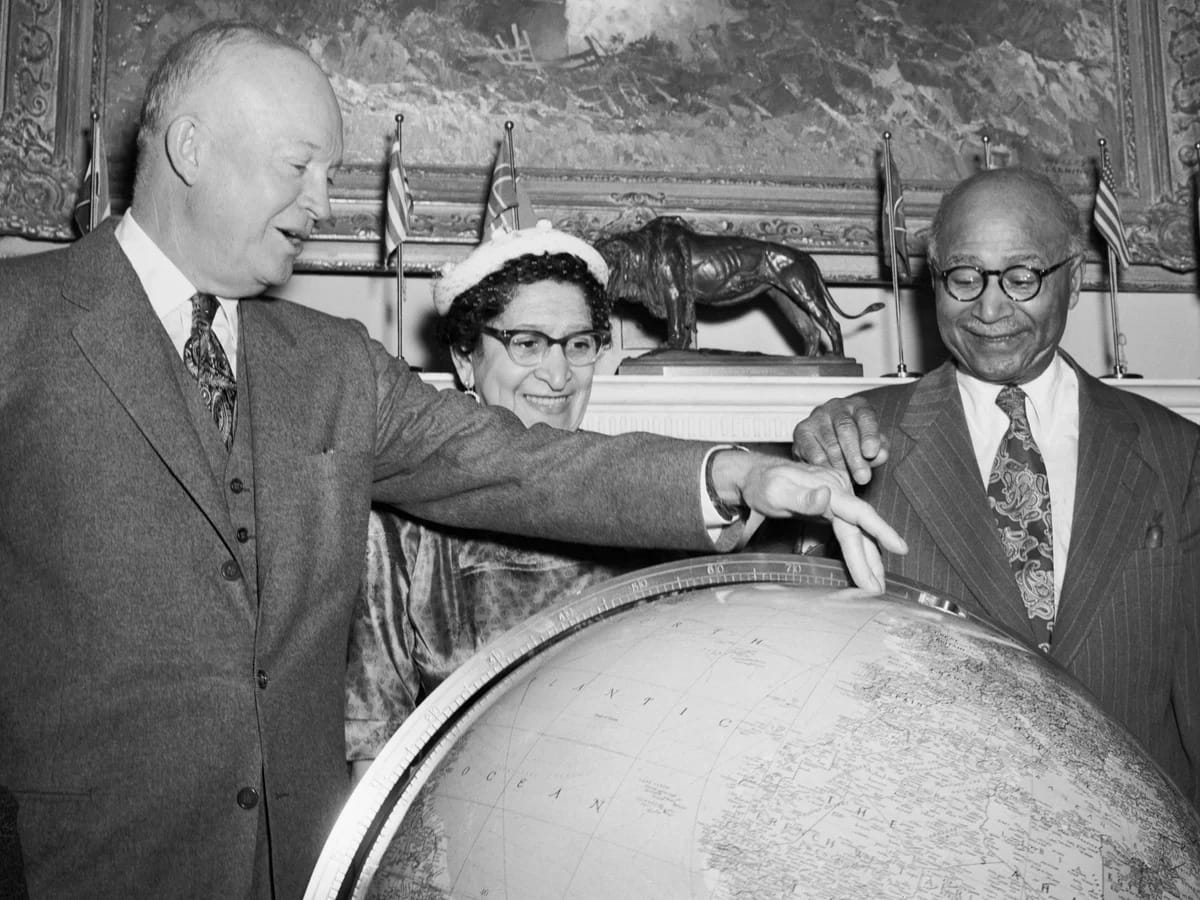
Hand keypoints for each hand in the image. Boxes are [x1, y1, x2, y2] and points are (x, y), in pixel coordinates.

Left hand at [710, 451, 906, 593]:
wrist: (757, 476)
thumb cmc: (763, 484)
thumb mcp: (775, 490)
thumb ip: (801, 497)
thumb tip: (825, 496)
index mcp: (830, 486)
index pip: (859, 512)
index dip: (880, 531)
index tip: (899, 548)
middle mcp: (840, 491)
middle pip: (859, 529)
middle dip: (870, 561)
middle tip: (876, 589)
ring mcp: (839, 499)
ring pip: (858, 532)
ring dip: (869, 559)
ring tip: (876, 586)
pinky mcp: (835, 508)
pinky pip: (851, 531)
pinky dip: (859, 550)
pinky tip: (866, 568)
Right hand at [791, 396, 888, 485]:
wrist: (827, 446)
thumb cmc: (855, 445)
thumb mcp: (872, 446)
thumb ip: (879, 450)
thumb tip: (880, 455)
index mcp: (858, 406)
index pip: (866, 417)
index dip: (869, 435)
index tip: (871, 454)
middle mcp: (836, 407)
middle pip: (845, 429)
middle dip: (855, 456)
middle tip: (863, 477)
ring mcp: (816, 418)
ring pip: (830, 444)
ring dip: (841, 465)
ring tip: (848, 479)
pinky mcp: (801, 431)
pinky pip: (813, 453)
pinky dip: (824, 467)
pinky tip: (831, 475)